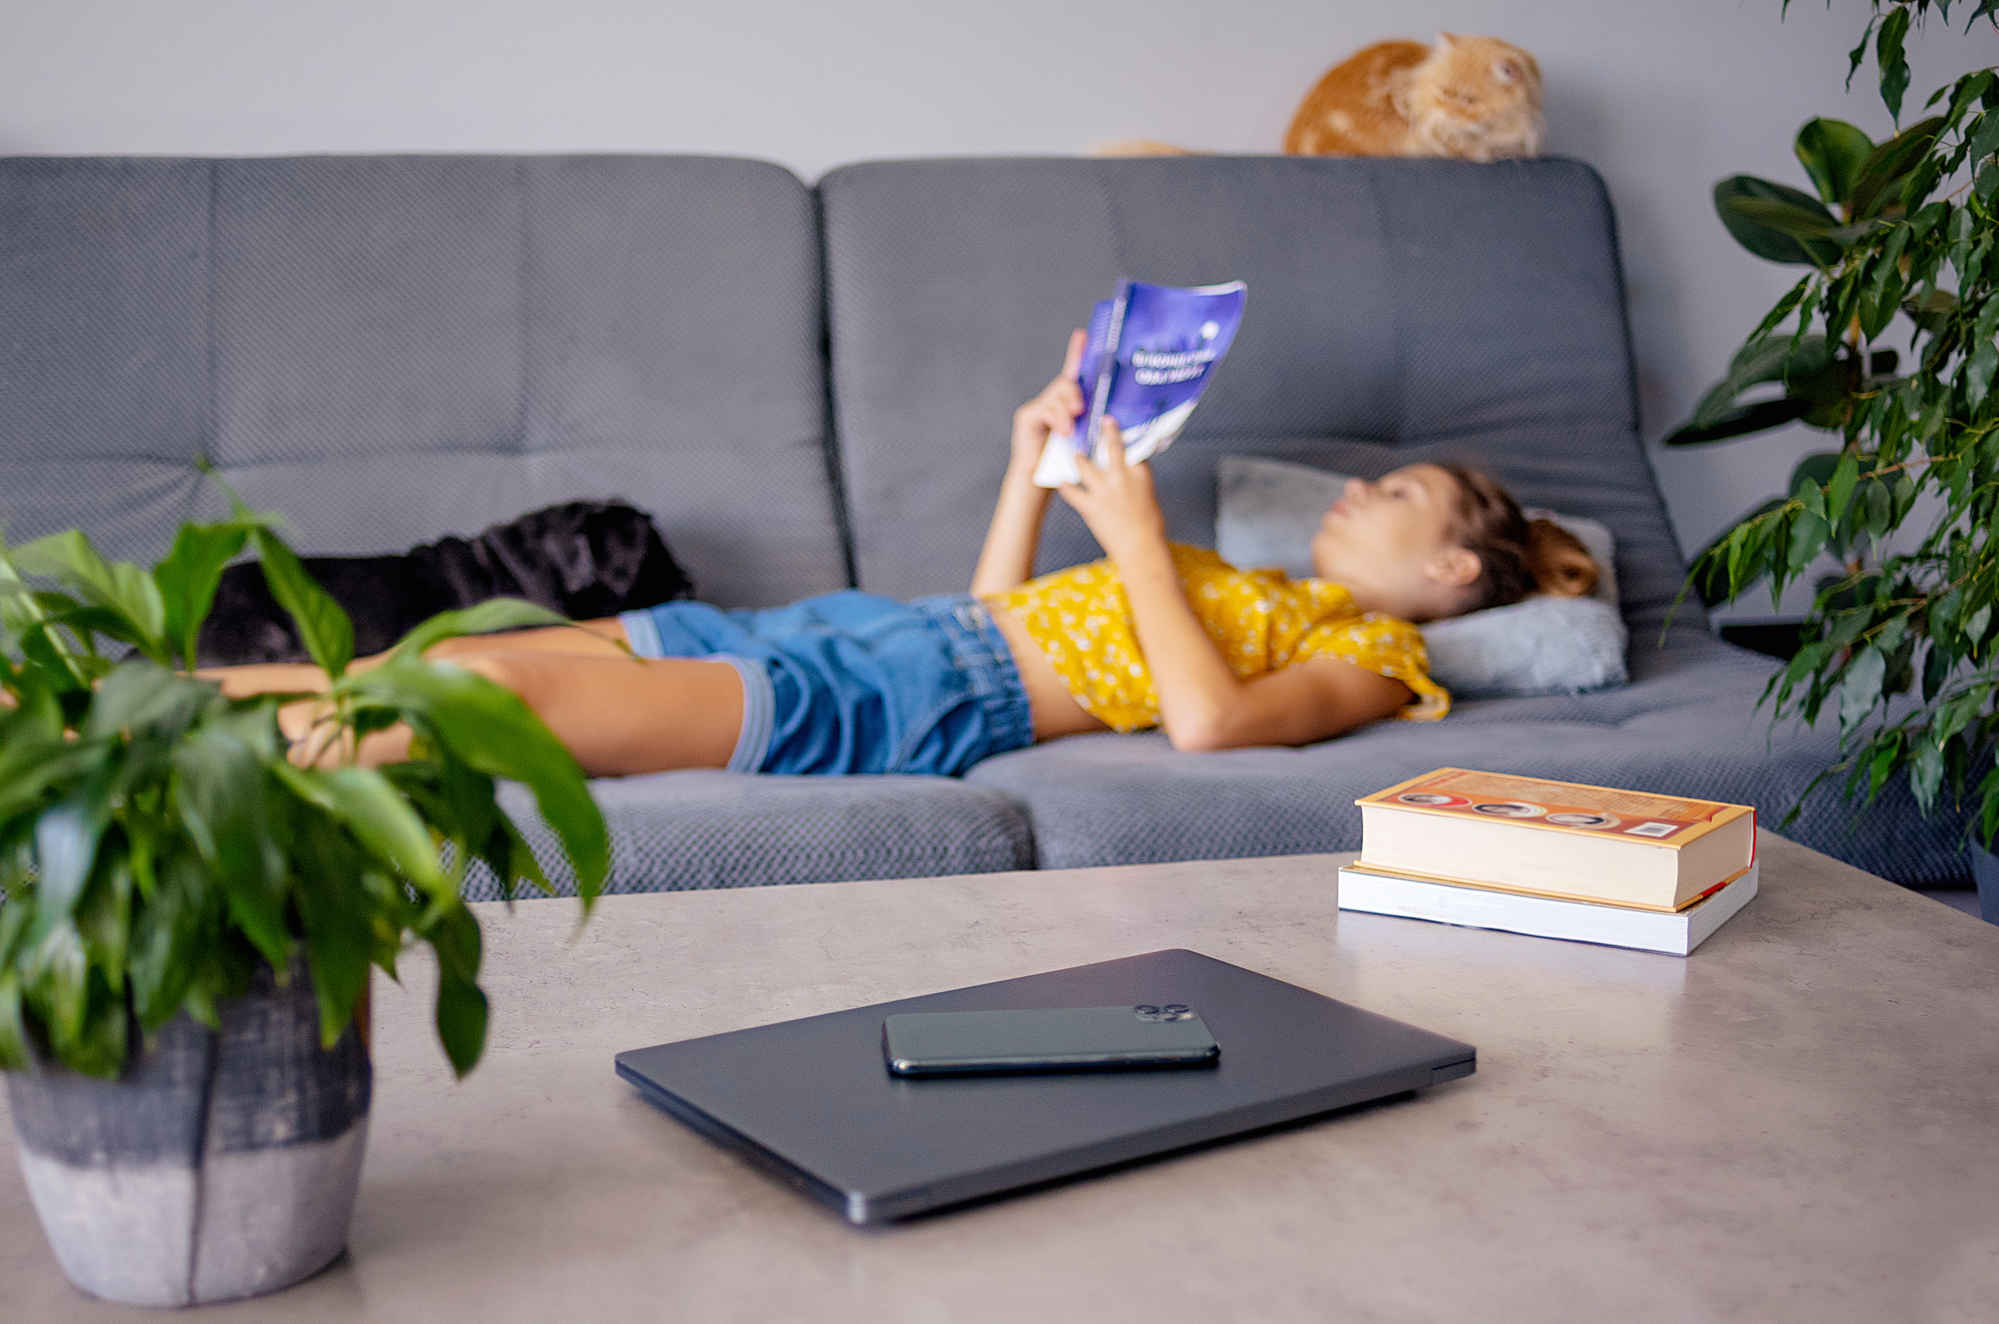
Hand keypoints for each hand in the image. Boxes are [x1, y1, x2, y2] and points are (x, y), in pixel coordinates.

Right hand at [1008, 329, 1086, 476]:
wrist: (1041, 479)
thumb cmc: (1066, 461)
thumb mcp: (1086, 438)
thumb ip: (1093, 423)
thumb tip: (1113, 415)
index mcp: (1068, 403)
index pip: (1073, 372)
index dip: (1077, 352)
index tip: (1083, 334)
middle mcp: (1052, 400)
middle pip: (1066, 383)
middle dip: (1076, 393)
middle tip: (1082, 409)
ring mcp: (1037, 406)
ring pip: (1056, 396)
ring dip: (1066, 411)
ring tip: (1070, 428)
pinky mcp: (1027, 415)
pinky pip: (1045, 409)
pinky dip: (1057, 419)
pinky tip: (1062, 431)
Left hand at [1057, 417, 1165, 562]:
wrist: (1140, 547)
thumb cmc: (1149, 525)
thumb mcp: (1148, 494)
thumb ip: (1138, 478)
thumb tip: (1131, 468)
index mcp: (1139, 473)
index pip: (1132, 447)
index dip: (1121, 433)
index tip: (1114, 422)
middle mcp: (1120, 476)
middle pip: (1109, 446)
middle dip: (1104, 432)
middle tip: (1099, 422)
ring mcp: (1103, 490)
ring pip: (1085, 465)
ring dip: (1079, 458)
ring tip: (1075, 454)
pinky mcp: (1090, 506)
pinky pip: (1072, 492)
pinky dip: (1066, 486)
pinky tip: (1061, 480)